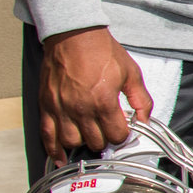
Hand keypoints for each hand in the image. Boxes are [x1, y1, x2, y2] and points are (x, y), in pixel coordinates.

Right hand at [40, 27, 149, 157]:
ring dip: (82, 142)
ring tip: (89, 134)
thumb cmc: (102, 51)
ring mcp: (61, 108)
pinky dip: (52, 150)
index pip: (116, 135)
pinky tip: (58, 158)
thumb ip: (142, 100)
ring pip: (72, 142)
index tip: (123, 129)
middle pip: (95, 141)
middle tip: (106, 129)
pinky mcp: (47, 106)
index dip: (123, 135)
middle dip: (104, 139)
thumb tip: (146, 121)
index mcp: (103, 101)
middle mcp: (81, 108)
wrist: (73, 34)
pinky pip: (47, 135)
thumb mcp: (131, 73)